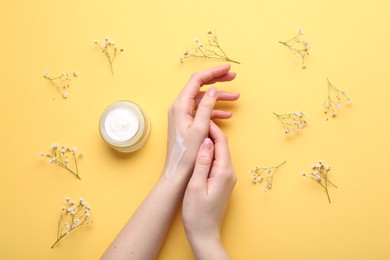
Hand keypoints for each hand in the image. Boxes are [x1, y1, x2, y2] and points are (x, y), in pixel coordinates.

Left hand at [163, 65, 238, 180]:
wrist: (178, 171)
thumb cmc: (187, 153)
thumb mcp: (200, 128)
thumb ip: (207, 107)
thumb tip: (213, 89)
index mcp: (181, 105)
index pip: (197, 80)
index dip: (213, 72)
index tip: (228, 69)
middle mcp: (180, 107)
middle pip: (200, 87)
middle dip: (217, 81)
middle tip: (233, 77)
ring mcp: (183, 114)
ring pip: (203, 100)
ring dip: (219, 98)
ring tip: (236, 97)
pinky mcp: (187, 122)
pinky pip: (202, 112)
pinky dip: (214, 111)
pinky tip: (227, 115)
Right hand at [182, 121, 236, 258]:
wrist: (204, 234)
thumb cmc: (197, 213)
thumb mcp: (196, 186)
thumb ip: (202, 162)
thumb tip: (206, 141)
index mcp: (224, 172)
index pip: (221, 143)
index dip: (211, 129)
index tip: (201, 119)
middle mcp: (229, 173)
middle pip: (222, 146)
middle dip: (211, 133)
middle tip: (197, 123)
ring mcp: (227, 178)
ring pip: (220, 154)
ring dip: (210, 143)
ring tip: (196, 135)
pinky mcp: (223, 183)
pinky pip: (218, 162)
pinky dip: (210, 154)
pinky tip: (200, 153)